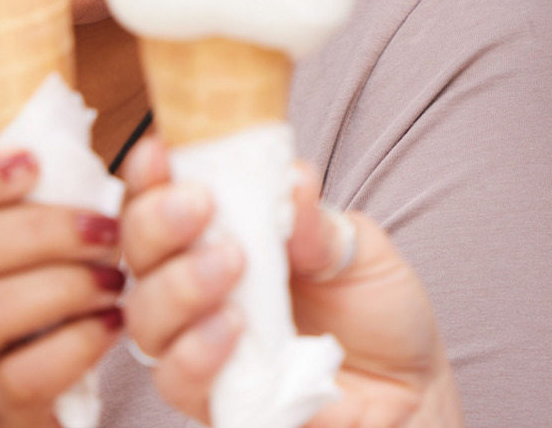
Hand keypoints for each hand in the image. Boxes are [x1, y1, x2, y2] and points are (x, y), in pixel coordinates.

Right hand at [0, 148, 125, 427]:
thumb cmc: (39, 340)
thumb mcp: (28, 274)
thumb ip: (51, 217)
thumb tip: (133, 151)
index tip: (35, 162)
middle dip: (36, 231)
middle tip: (108, 232)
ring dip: (57, 286)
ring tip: (114, 282)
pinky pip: (17, 379)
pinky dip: (73, 345)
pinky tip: (110, 329)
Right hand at [118, 137, 463, 427]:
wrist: (411, 389)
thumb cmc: (375, 312)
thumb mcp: (359, 250)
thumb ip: (316, 222)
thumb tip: (290, 179)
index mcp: (225, 235)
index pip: (163, 200)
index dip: (150, 176)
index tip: (162, 151)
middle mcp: (199, 289)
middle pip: (139, 255)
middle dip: (157, 223)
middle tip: (198, 206)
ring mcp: (202, 346)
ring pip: (146, 318)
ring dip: (178, 284)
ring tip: (231, 264)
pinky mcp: (216, 401)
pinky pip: (178, 380)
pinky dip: (196, 351)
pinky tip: (231, 327)